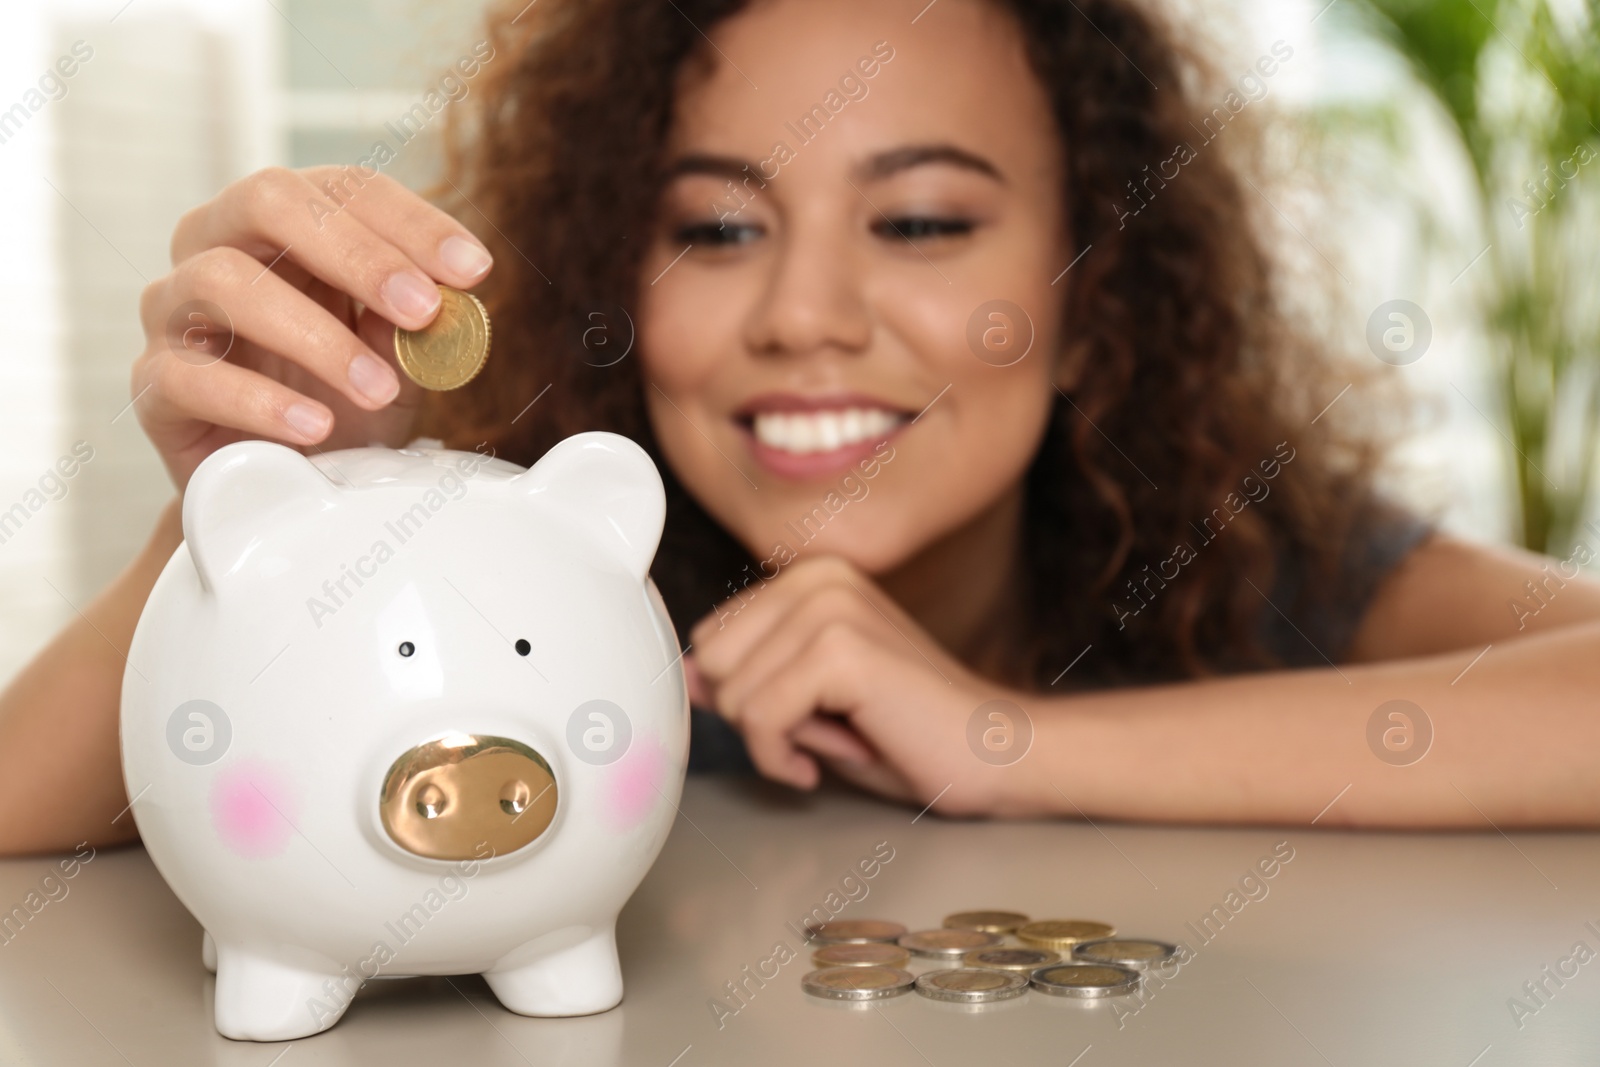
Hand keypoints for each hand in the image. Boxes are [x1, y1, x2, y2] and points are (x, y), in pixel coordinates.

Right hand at [133, 165, 495, 488]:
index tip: (472, 269)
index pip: (343, 187)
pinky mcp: (153, 384)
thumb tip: (448, 299)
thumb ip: (415, 326)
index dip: (412, 221)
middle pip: (269, 200)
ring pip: (224, 281)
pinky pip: (189, 376)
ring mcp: (176, 310)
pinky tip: (317, 426)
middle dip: (357, 252)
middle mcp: (218, 245)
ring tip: (378, 386)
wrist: (287, 486)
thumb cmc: (342, 403)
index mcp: (284, 224)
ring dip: (317, 336)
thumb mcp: (397, 361)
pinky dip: (261, 402)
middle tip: (422, 309)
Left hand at [688, 556, 1033, 815]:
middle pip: (711, 662)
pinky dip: (780, 759)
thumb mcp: (811, 699)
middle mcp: (818, 577)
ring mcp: (831, 608)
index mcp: (811, 576)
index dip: (740, 695)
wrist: (995, 754)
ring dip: (772, 741)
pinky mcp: (841, 651)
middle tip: (817, 731)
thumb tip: (687, 675)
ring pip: (731, 693)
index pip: (710, 637)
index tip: (795, 719)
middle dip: (751, 715)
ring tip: (833, 740)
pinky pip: (759, 719)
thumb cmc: (906, 732)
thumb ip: (750, 675)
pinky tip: (822, 764)